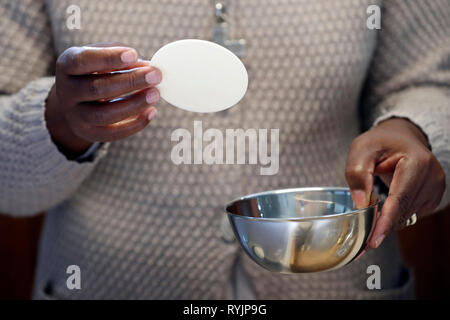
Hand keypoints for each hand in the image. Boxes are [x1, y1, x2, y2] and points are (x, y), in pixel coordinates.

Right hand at [45, 43, 161, 158]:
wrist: (75, 101)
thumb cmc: (93, 72)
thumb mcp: (99, 56)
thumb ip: (119, 56)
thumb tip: (146, 66)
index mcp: (66, 65)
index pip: (83, 61)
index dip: (108, 58)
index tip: (133, 54)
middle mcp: (66, 92)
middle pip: (98, 88)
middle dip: (130, 81)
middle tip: (155, 75)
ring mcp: (76, 115)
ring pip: (105, 114)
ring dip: (134, 104)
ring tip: (155, 93)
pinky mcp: (89, 133)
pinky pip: (113, 133)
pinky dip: (135, 124)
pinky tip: (151, 111)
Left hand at [345, 118, 445, 248]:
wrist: (400, 138)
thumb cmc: (380, 142)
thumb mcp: (361, 150)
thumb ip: (357, 173)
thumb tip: (361, 204)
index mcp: (417, 162)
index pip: (400, 198)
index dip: (386, 221)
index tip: (373, 240)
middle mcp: (432, 176)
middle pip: (404, 210)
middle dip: (383, 227)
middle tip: (362, 243)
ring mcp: (436, 187)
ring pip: (408, 215)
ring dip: (388, 223)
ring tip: (368, 228)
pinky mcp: (433, 196)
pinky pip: (412, 213)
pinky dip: (396, 217)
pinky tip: (383, 215)